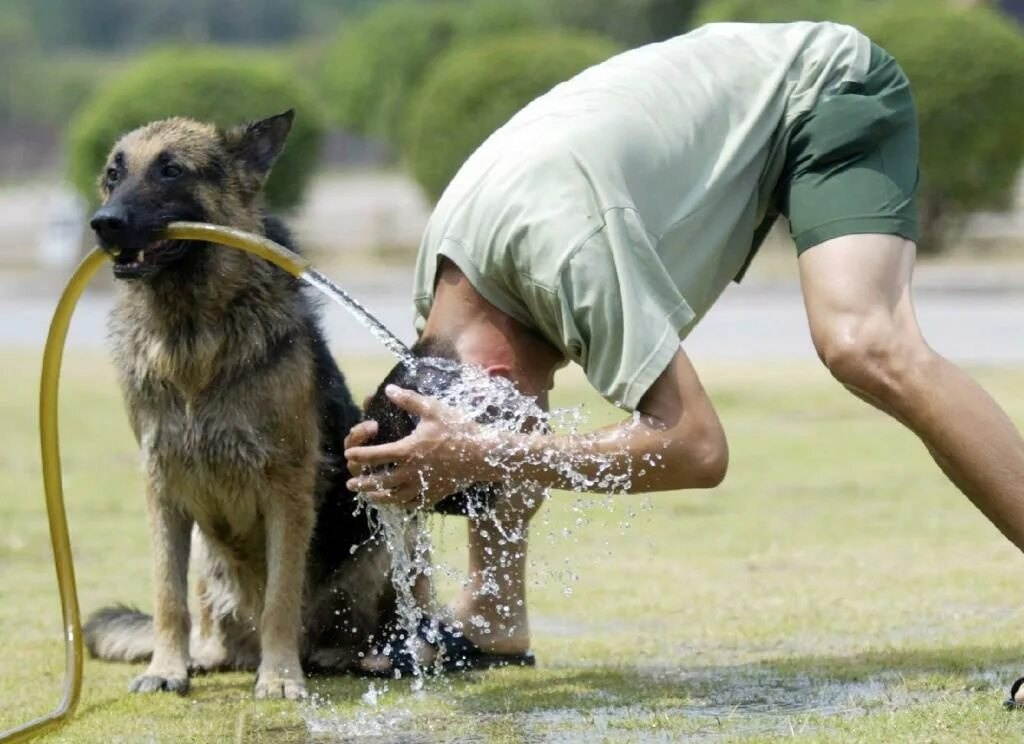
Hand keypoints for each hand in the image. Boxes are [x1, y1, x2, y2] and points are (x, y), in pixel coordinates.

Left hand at [344, 385, 488, 507]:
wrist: (485, 454)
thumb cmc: (459, 429)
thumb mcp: (433, 409)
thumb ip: (409, 400)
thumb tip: (388, 389)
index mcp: (408, 450)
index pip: (376, 455)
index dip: (360, 455)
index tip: (349, 454)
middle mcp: (412, 472)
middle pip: (380, 481)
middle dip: (363, 482)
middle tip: (351, 484)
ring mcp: (424, 486)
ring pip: (395, 497)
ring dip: (378, 497)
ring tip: (369, 496)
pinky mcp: (436, 494)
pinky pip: (414, 503)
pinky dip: (402, 504)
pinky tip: (397, 502)